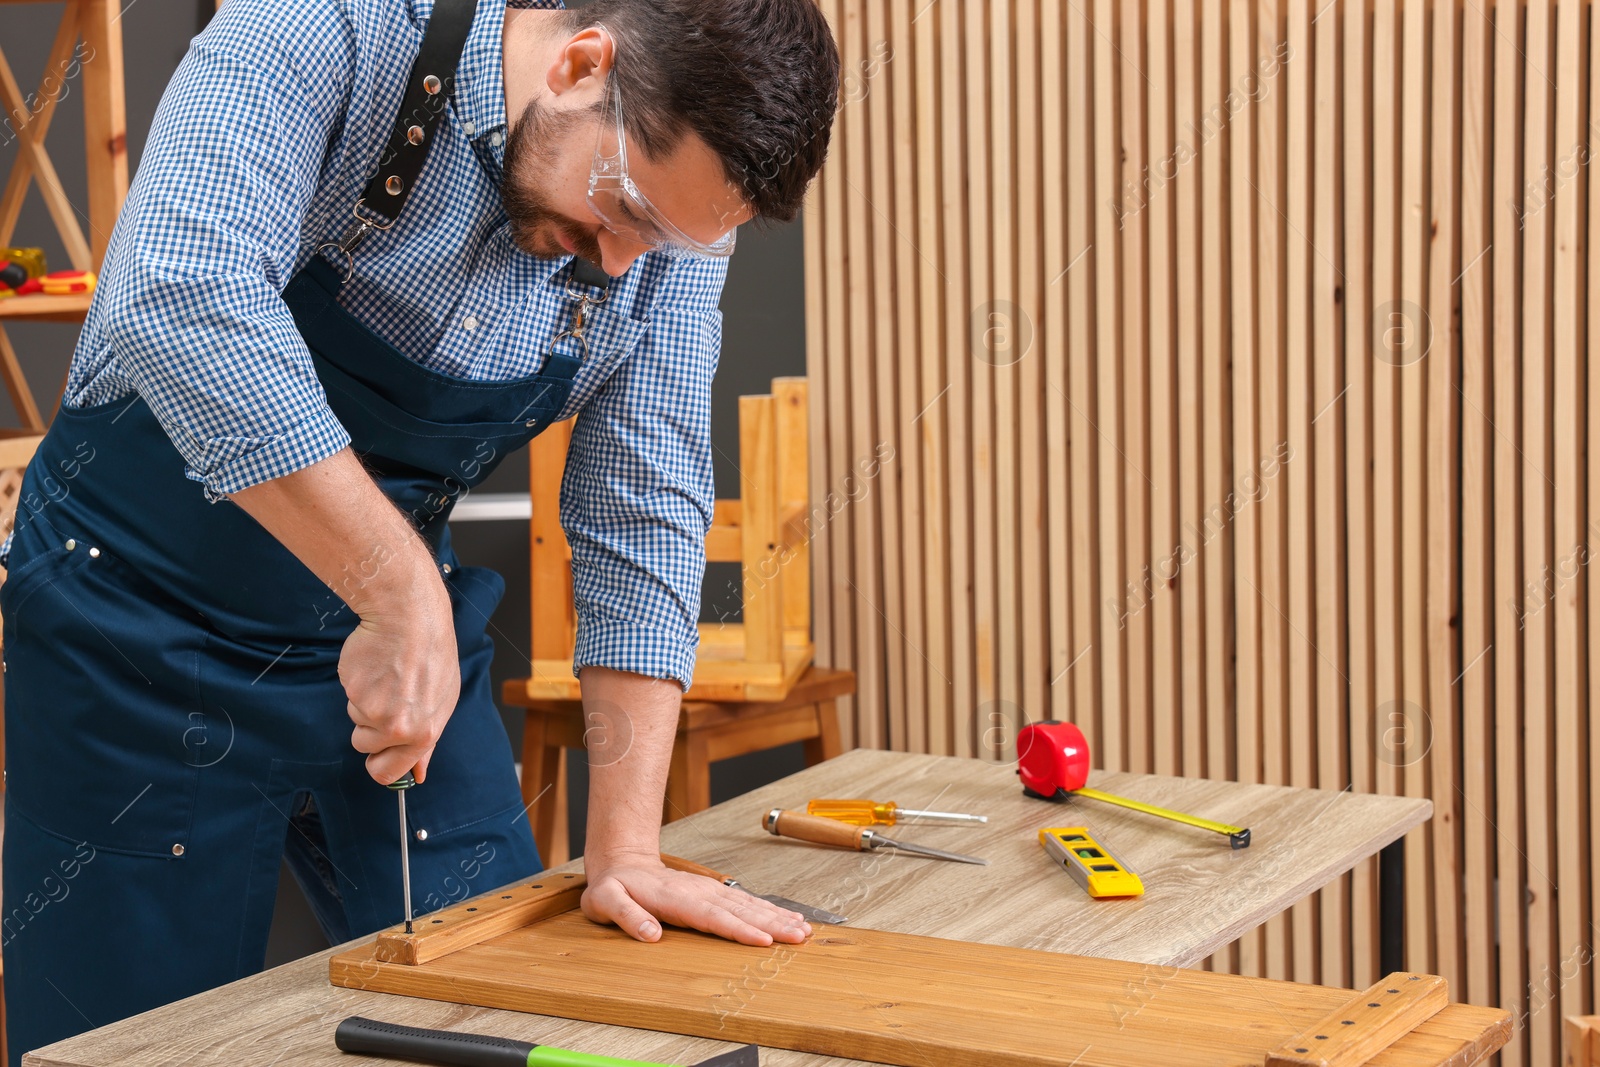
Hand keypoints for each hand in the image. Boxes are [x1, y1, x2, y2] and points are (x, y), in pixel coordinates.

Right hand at [340, 571, 458, 784]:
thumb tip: (417, 773)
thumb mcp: (442, 700)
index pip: (389, 772)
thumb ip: (426, 740)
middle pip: (365, 749)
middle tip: (381, 706)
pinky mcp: (354, 692)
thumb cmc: (431, 653)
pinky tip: (376, 666)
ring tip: (387, 677)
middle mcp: (399, 727)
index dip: (379, 765)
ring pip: (356, 720)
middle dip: (367, 735)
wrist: (409, 618)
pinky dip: (359, 683)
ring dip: (365, 703)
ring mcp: (374, 711)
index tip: (377, 755)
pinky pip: (349, 697)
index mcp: (425, 733)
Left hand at [581, 850, 811, 946]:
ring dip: (776, 916)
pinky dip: (768, 910)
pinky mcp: (713, 893)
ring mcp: (708, 890)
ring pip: (748, 905)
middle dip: (772, 924)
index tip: (764, 940)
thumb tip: (651, 934)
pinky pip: (745, 902)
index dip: (740, 930)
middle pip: (740, 910)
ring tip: (802, 929)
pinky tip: (786, 918)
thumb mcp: (605, 901)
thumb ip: (627, 917)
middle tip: (799, 937)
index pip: (712, 917)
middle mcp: (698, 892)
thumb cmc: (613, 887)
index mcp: (675, 898)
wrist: (623, 862)